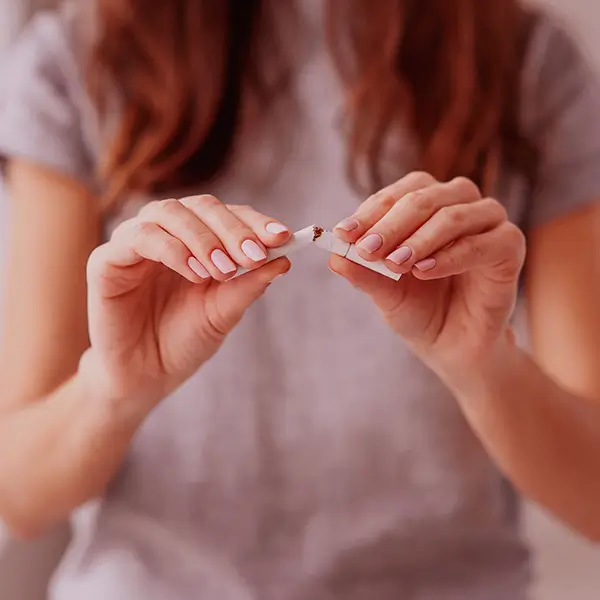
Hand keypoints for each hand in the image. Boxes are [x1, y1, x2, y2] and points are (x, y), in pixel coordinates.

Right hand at [82, 196, 290, 406]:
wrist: (145, 377)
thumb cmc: (184, 341)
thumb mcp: (224, 312)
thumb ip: (248, 284)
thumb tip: (284, 259)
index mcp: (197, 240)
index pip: (228, 215)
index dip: (255, 222)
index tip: (283, 237)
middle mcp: (167, 233)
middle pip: (202, 206)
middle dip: (233, 229)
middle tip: (253, 255)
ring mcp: (135, 242)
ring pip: (170, 212)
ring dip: (203, 238)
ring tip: (223, 270)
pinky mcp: (107, 260)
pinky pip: (139, 237)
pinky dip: (171, 249)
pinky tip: (194, 274)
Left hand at [330, 172, 525, 374]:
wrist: (453, 345)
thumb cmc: (419, 310)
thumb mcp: (385, 291)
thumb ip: (364, 272)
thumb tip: (333, 256)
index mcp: (427, 205)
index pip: (398, 194)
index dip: (369, 212)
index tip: (343, 235)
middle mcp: (458, 204)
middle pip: (424, 197)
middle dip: (390, 224)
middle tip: (367, 249)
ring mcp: (488, 223)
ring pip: (453, 215)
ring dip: (419, 239)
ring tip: (395, 264)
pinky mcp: (509, 247)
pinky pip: (483, 243)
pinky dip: (450, 256)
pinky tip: (424, 271)